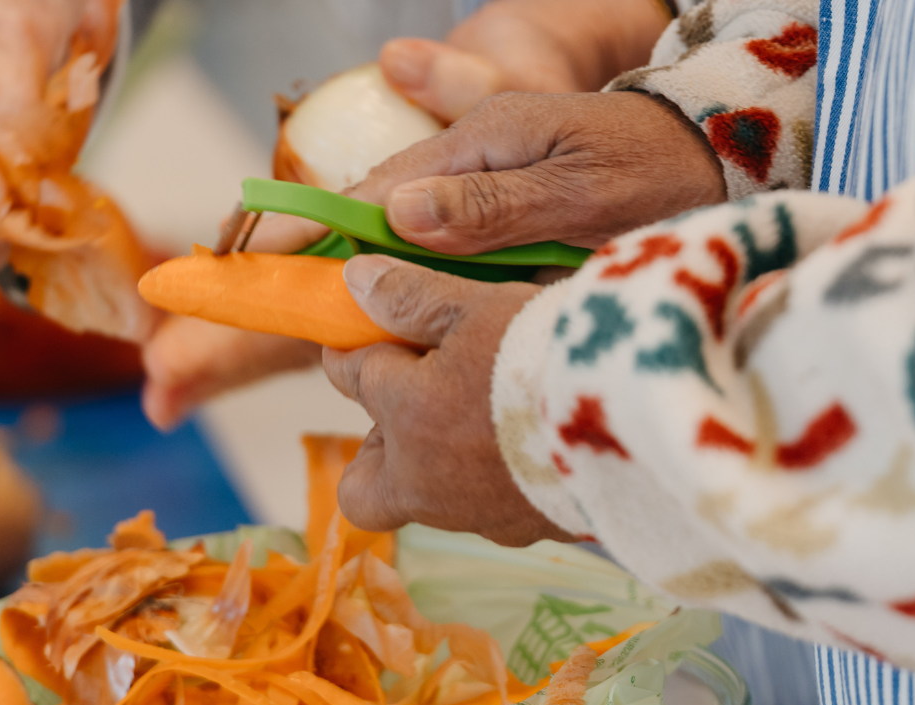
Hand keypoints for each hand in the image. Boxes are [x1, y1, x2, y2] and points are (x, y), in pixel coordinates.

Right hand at [143, 0, 681, 425]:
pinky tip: (338, 332)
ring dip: (312, 295)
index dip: (294, 237)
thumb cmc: (656, 166)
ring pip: (378, 252)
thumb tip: (397, 216)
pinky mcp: (493, 230)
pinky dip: (372, 293)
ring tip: (238, 342)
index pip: (362, 201)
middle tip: (201, 328)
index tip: (231, 269)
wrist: (713, 153)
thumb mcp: (581, 184)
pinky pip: (419, 263)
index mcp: (472, 151)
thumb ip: (491, 202)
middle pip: (348, 230)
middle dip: (275, 273)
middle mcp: (459, 173)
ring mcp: (475, 201)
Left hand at [323, 255, 571, 546]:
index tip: (368, 337)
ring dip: (440, 461)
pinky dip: (498, 479)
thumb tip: (355, 281)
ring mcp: (479, 517)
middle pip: (364, 487)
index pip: (352, 377)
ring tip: (485, 413)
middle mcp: (427, 480)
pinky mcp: (532, 532)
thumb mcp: (481, 307)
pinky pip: (492, 510)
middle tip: (412, 404)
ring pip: (430, 498)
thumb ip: (414, 298)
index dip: (357, 351)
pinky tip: (534, 441)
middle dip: (375, 449)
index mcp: (405, 415)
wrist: (641, 419)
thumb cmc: (554, 352)